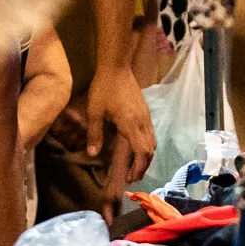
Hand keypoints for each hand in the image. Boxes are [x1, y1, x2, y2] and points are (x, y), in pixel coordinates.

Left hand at [80, 64, 157, 182]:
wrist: (117, 67)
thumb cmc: (104, 88)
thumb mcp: (94, 112)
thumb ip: (94, 134)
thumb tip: (92, 154)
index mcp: (131, 125)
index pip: (141, 152)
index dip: (137, 168)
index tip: (129, 178)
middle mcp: (142, 123)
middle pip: (150, 150)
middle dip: (143, 166)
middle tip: (132, 177)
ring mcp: (146, 117)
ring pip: (152, 142)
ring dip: (146, 157)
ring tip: (135, 166)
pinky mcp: (145, 112)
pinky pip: (151, 133)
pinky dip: (146, 145)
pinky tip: (136, 147)